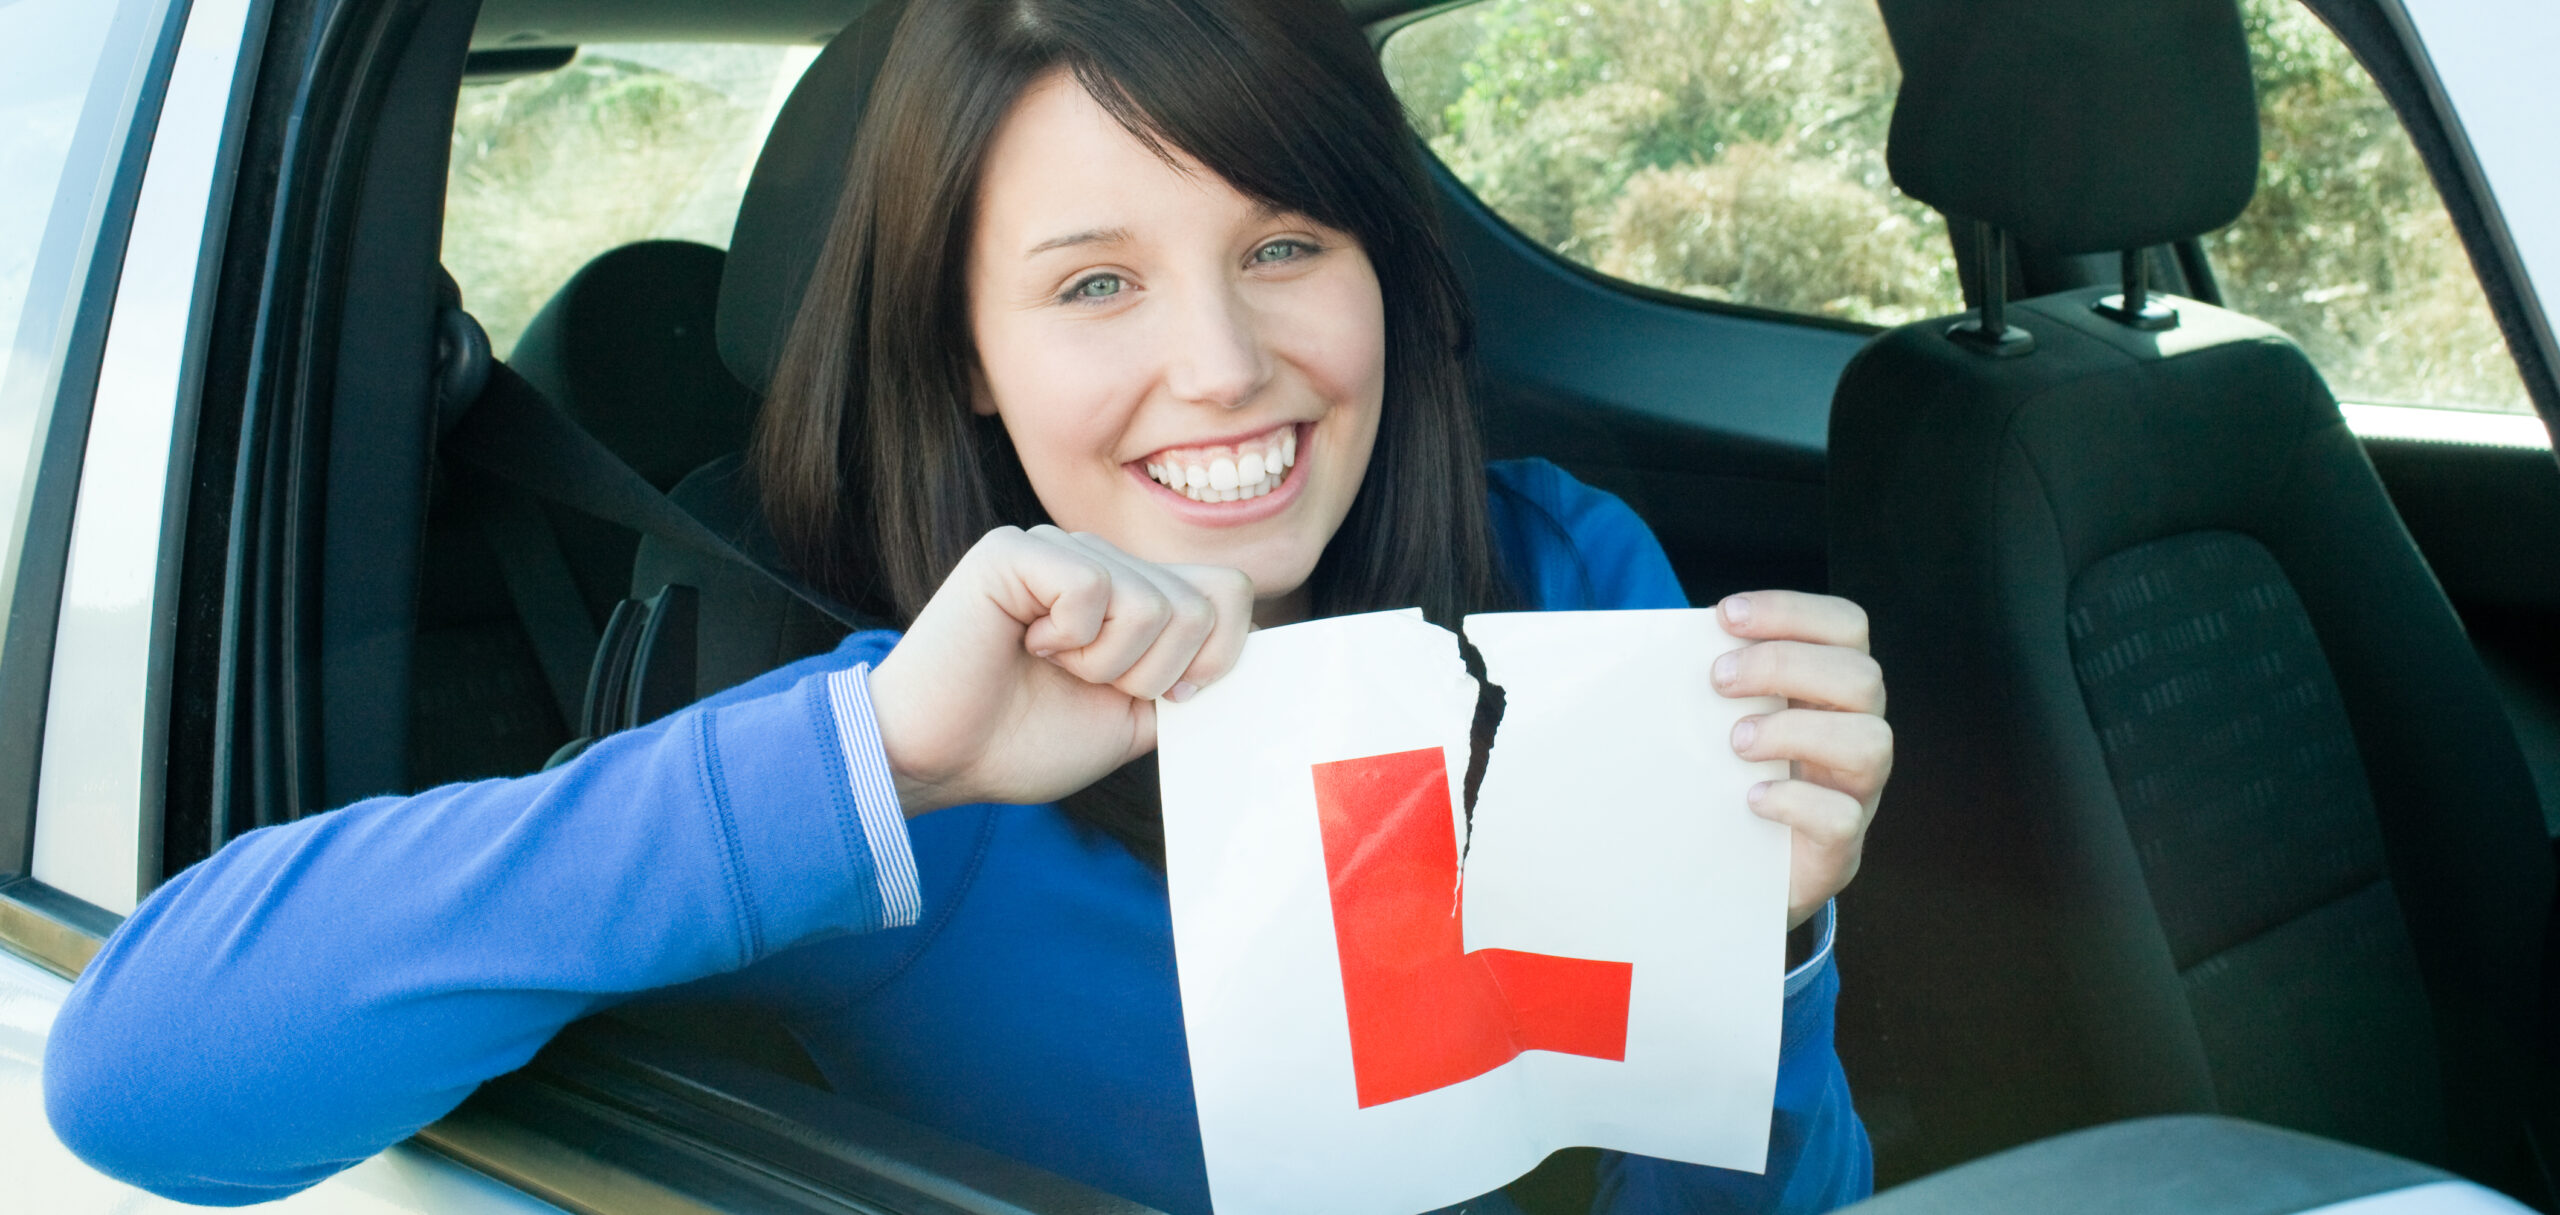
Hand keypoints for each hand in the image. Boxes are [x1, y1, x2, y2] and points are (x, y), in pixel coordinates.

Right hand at [866, 526, 1254, 814]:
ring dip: (1107, 663)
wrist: (940, 760)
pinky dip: (1069, 639)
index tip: (1165, 699)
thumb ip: (1188, 681)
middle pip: (1202, 602)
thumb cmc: (1023, 741)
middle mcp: (1103, 560)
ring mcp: (1060, 548)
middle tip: (1089, 685)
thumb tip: (1257, 648)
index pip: (1229, 591)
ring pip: (1153, 601)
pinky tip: (1025, 643)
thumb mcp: (1134, 721)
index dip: (1217, 656)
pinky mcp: (1015, 550)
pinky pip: (1094, 589)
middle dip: (1155, 674)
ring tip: (1052, 665)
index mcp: (1134, 595)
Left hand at [1711, 590, 1891, 929]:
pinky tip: (1750, 798)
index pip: (1846, 626)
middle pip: (1862, 677)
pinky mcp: (1840, 847)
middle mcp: (1857, 732)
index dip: (1792, 611)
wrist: (1735, 875)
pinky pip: (1843, 817)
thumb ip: (1720, 681)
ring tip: (1736, 743)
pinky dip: (1793, 802)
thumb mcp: (1725, 719)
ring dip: (1795, 731)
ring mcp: (1856, 792)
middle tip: (1718, 680)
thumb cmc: (1728, 779)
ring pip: (1870, 743)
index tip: (1726, 615)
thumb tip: (1666, 643)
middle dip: (1784, 665)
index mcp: (1832, 690)